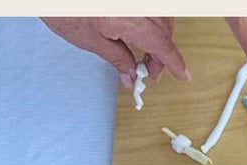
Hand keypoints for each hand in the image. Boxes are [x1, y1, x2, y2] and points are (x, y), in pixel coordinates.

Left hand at [41, 17, 188, 86]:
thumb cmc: (62, 6)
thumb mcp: (89, 39)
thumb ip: (116, 58)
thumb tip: (130, 74)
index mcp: (129, 19)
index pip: (162, 46)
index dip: (174, 63)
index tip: (183, 75)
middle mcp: (136, 5)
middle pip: (165, 31)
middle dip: (162, 53)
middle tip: (150, 71)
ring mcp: (135, 0)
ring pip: (162, 17)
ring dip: (159, 36)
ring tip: (145, 52)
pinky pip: (151, 9)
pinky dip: (153, 21)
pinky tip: (143, 31)